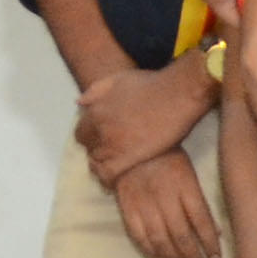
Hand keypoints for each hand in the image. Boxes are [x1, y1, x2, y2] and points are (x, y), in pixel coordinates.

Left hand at [74, 52, 210, 190]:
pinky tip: (117, 178)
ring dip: (105, 163)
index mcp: (95, 110)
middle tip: (114, 151)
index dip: (92, 136)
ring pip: (96, 161)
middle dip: (97, 149)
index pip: (81, 132)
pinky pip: (107, 174)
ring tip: (119, 164)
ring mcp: (111, 143)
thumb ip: (96, 90)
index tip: (103, 139)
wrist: (176, 95)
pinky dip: (108, 178)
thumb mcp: (119, 79)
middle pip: (88, 147)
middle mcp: (99, 127)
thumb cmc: (152, 84)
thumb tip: (79, 102)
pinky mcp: (126, 158)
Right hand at [113, 149, 221, 257]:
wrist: (130, 144)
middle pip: (182, 235)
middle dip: (193, 256)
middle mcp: (165, 197)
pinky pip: (139, 236)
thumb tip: (216, 233)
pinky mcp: (127, 208)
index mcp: (185, 185)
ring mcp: (144, 204)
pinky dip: (151, 252)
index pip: (201, 221)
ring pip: (161, 240)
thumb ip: (201, 202)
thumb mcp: (189, 173)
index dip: (210, 243)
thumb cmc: (166, 157)